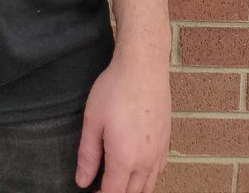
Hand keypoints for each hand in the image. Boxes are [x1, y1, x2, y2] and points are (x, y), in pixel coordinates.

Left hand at [74, 52, 170, 191]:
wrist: (144, 67)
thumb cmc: (115, 89)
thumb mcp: (93, 120)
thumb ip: (88, 154)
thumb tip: (82, 181)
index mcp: (124, 159)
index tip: (90, 191)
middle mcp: (145, 161)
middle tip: (101, 186)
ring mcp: (159, 152)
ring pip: (148, 186)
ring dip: (132, 189)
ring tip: (117, 181)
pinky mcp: (166, 142)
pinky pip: (158, 171)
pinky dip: (147, 178)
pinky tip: (137, 167)